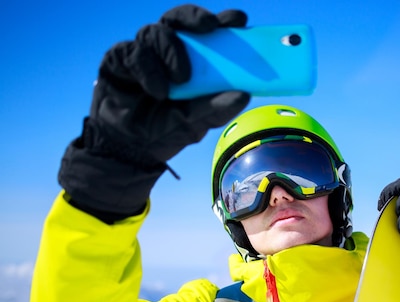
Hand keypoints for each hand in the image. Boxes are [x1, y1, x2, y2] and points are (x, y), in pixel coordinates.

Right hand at [59, 5, 250, 221]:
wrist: (129, 150)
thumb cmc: (165, 130)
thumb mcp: (197, 122)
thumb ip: (217, 109)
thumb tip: (244, 95)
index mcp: (190, 60)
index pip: (207, 32)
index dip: (223, 21)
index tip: (239, 19)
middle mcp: (165, 50)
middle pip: (179, 19)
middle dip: (195, 17)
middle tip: (210, 27)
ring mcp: (142, 53)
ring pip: (155, 32)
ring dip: (171, 51)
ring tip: (181, 79)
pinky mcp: (117, 60)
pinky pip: (133, 52)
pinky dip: (148, 70)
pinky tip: (158, 90)